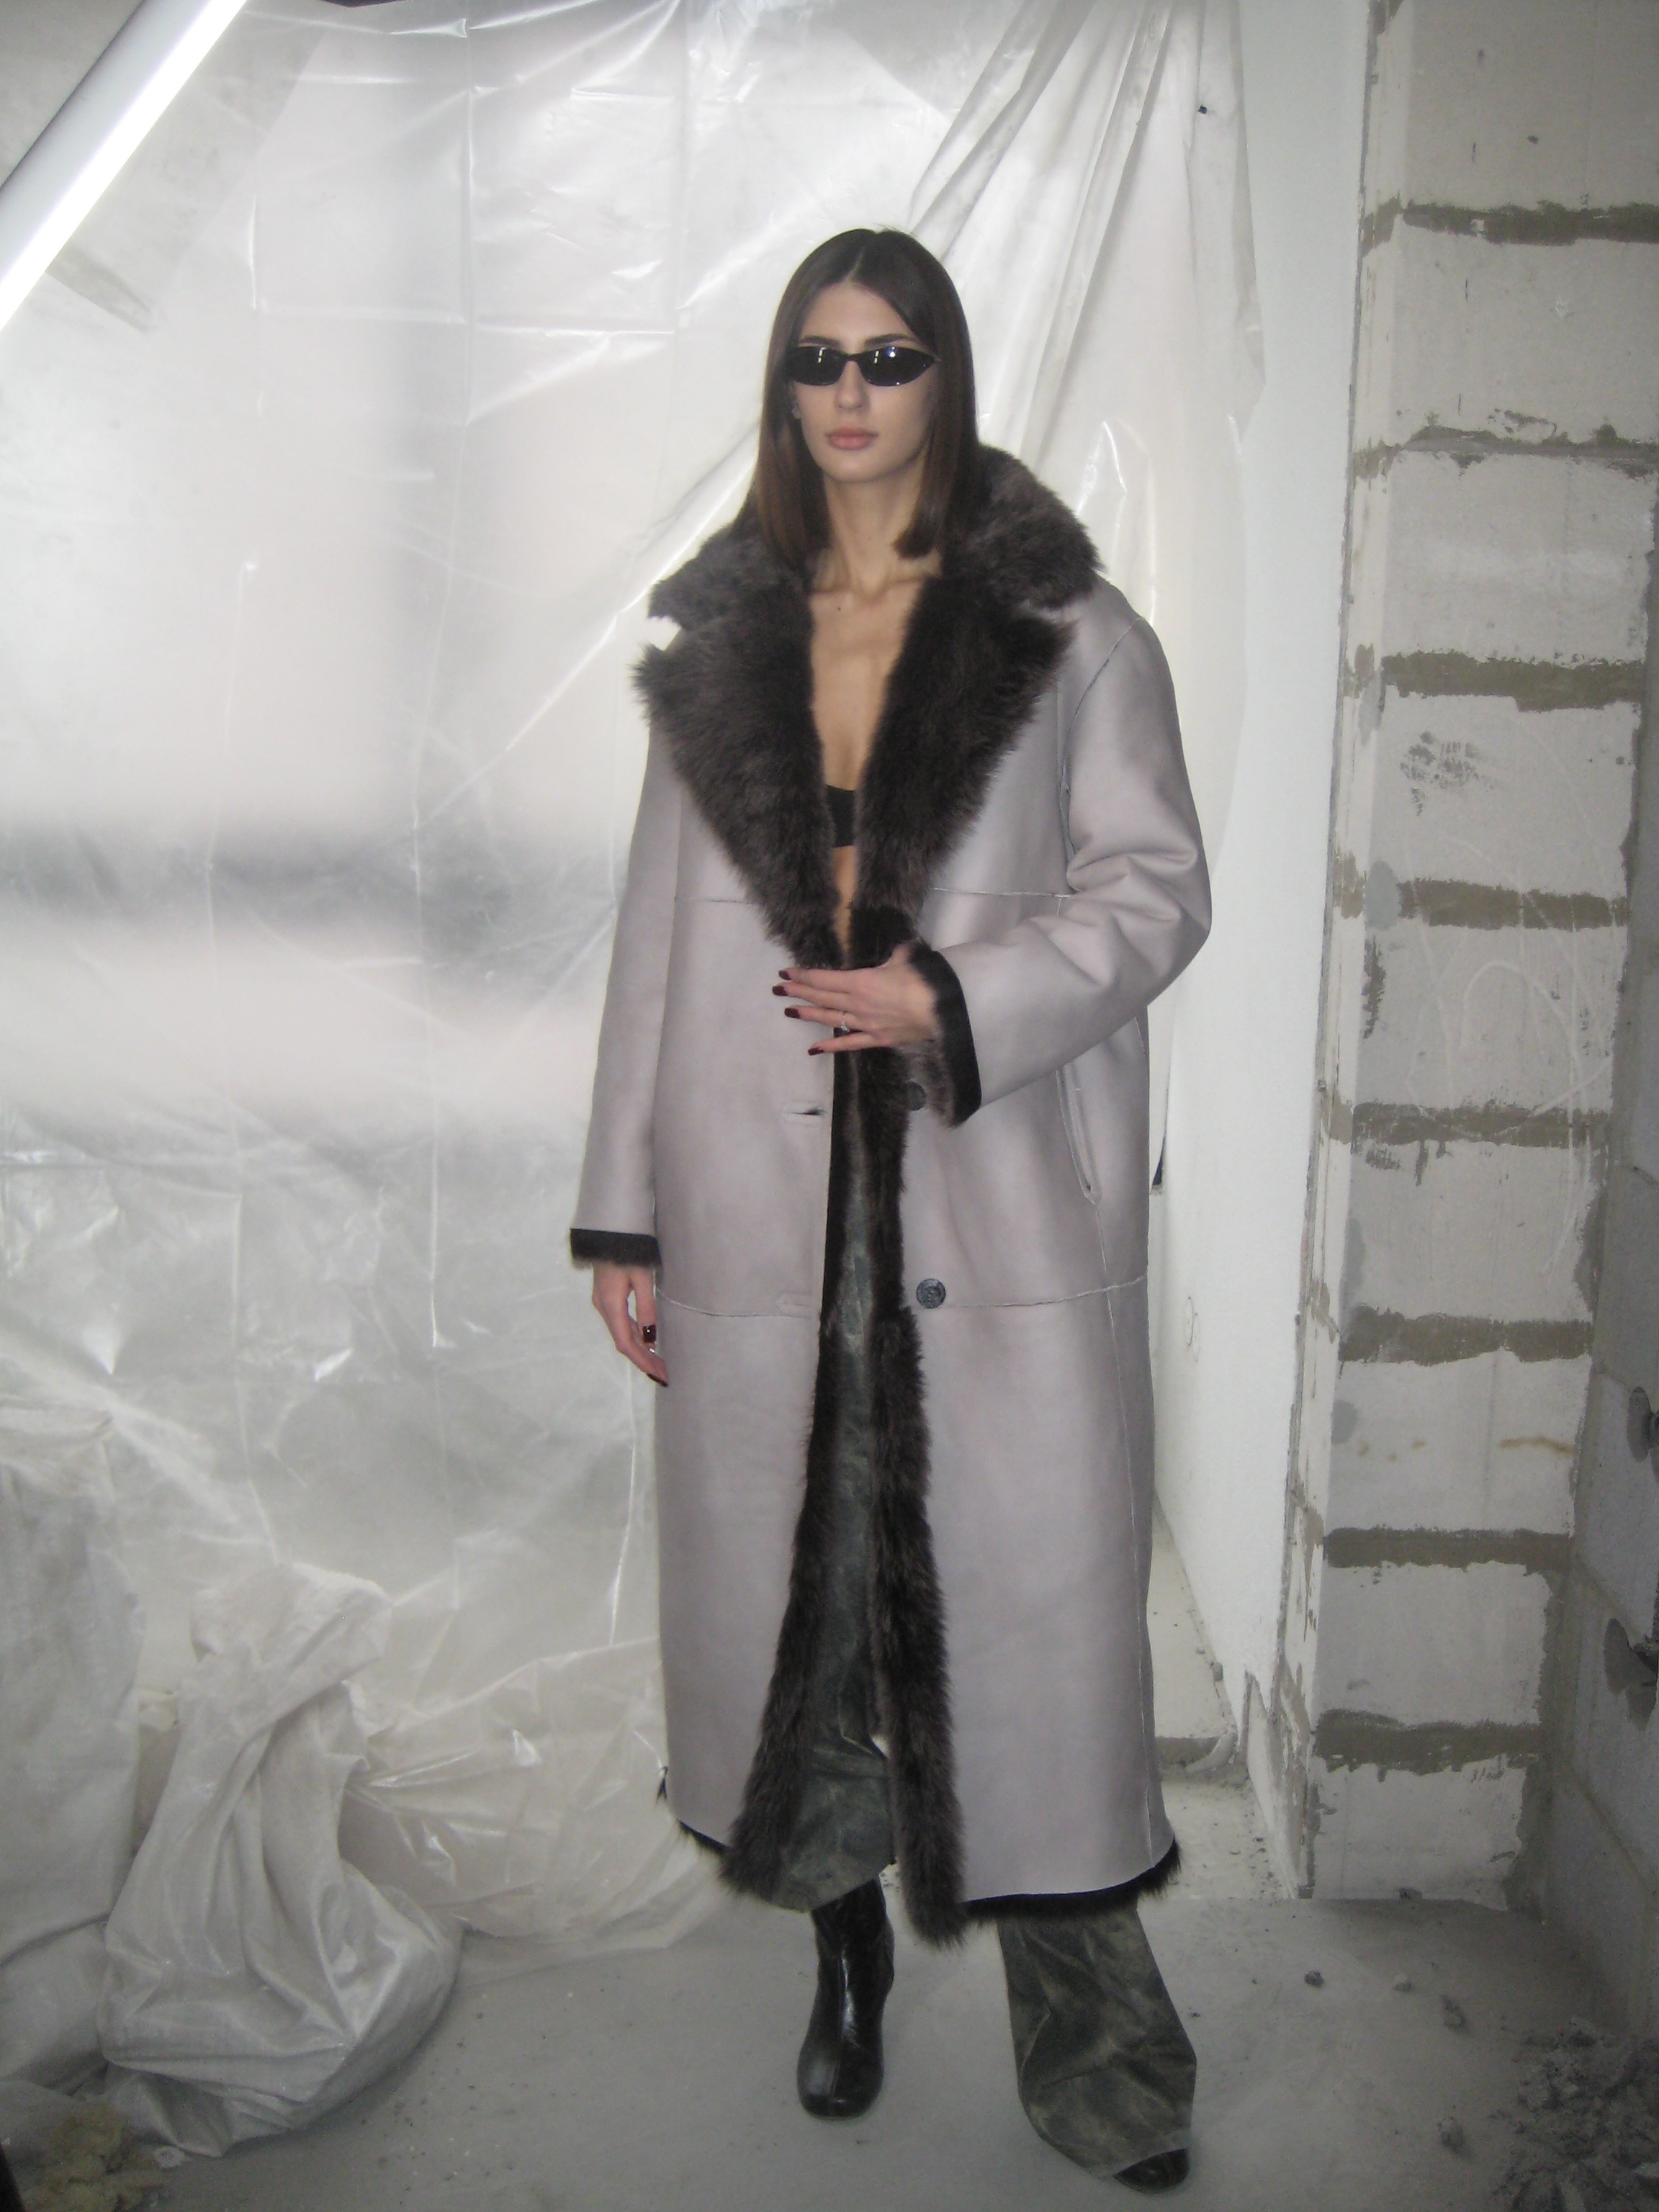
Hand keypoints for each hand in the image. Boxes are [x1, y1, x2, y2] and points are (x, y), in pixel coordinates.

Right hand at [591, 1262, 666, 1385]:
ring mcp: (603, 1302)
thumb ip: (647, 1308)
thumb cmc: (629, 1251)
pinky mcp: (607, 1297)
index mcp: (611, 1305)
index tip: (659, 1374)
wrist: (610, 1231)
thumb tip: (651, 1338)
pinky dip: (634, 1336)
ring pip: (621, 1333)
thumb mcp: (642, 1278)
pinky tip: (646, 1342)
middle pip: (624, 1342)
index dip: (643, 1361)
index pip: (626, 1343)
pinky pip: (620, 1323)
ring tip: (658, 1363)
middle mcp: (603, 1307)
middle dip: (644, 1359)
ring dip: (640, 1349)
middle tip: (664, 1374)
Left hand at [775, 942, 938, 1052]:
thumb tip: (897, 956)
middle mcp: (857, 1003)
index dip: (803, 975)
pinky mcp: (877, 1039)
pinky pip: (849, 1043)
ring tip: (790, 1011)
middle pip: (823, 997)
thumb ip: (894, 958)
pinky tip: (813, 1048)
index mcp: (861, 981)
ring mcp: (865, 1024)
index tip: (786, 973)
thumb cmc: (925, 979)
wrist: (944, 1010)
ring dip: (810, 1014)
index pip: (824, 978)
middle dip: (799, 992)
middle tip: (779, 990)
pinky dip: (831, 1046)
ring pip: (831, 1018)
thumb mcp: (905, 958)